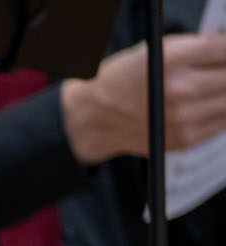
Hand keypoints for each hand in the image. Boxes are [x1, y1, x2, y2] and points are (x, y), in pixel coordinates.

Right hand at [63, 34, 225, 165]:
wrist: (93, 117)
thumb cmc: (123, 80)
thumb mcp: (159, 49)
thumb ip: (201, 47)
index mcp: (172, 59)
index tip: (222, 54)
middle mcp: (179, 90)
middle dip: (225, 71)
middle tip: (217, 71)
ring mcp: (184, 118)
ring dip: (224, 92)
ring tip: (212, 88)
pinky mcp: (187, 138)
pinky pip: (224, 122)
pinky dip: (221, 111)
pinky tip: (207, 105)